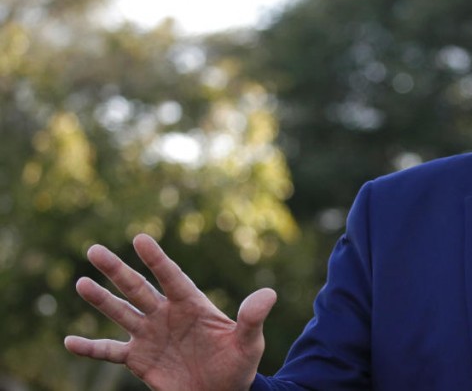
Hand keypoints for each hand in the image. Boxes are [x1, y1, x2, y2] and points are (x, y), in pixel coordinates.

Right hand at [64, 234, 276, 390]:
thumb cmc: (238, 364)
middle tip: (94, 250)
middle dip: (117, 270)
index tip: (141, 239)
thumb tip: (269, 294)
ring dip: (101, 300)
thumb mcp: (249, 342)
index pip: (172, 277)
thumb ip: (253, 318)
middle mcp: (166, 314)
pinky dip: (90, 348)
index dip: (157, 260)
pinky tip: (69, 341)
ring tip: (81, 282)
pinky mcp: (138, 359)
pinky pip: (109, 351)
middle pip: (138, 288)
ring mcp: (150, 335)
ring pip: (121, 313)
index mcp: (192, 305)